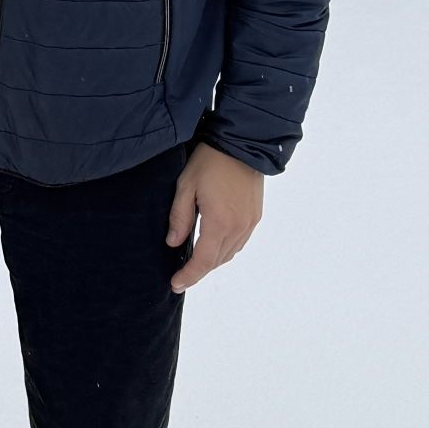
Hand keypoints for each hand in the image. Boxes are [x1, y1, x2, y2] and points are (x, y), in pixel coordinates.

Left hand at [166, 143, 261, 291]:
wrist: (242, 143)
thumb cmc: (210, 161)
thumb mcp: (186, 186)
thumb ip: (179, 218)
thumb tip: (173, 243)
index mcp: (220, 223)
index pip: (203, 261)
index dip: (189, 276)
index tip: (175, 284)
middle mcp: (238, 227)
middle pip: (217, 261)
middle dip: (198, 271)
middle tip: (181, 277)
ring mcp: (250, 223)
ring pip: (229, 254)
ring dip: (212, 262)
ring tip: (194, 264)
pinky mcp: (255, 216)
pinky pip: (239, 242)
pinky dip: (225, 250)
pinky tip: (213, 246)